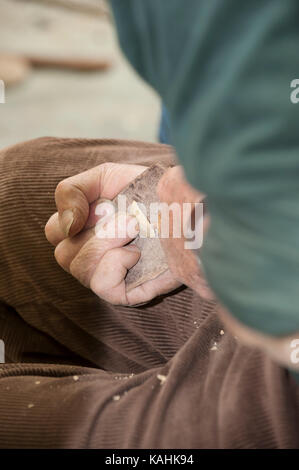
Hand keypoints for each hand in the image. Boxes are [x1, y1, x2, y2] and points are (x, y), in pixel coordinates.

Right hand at [45, 163, 180, 304]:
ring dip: (108, 243)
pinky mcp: (128, 291)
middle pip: (64, 255)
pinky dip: (116, 265)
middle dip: (97, 232)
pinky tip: (137, 254)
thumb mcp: (106, 176)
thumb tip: (66, 226)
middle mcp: (92, 254)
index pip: (54, 232)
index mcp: (84, 229)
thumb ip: (72, 191)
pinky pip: (103, 287)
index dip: (69, 216)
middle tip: (130, 220)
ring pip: (80, 270)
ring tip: (135, 229)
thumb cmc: (150, 192)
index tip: (102, 205)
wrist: (189, 207)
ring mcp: (110, 275)